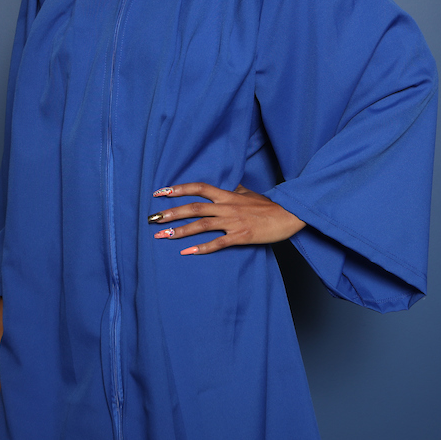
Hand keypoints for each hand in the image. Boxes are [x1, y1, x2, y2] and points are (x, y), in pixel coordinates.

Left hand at [148, 183, 305, 254]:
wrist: (288, 215)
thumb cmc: (269, 206)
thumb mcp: (249, 194)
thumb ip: (235, 191)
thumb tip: (229, 186)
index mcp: (227, 195)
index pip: (198, 188)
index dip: (178, 189)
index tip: (160, 192)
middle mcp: (226, 206)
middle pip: (193, 208)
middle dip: (171, 213)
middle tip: (152, 218)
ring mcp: (232, 222)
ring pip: (201, 225)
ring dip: (180, 231)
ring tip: (163, 236)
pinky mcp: (240, 236)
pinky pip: (217, 243)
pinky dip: (201, 248)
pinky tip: (187, 253)